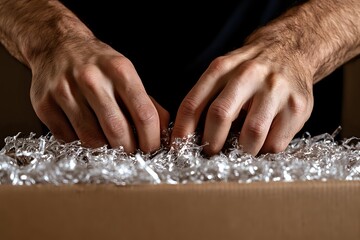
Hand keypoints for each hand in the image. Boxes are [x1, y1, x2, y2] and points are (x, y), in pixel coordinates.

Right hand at [30, 38, 168, 152]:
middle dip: (128, 149)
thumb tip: (163, 130)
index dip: (151, 138)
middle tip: (130, 153)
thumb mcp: (126, 73)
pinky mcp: (44, 103)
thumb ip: (147, 101)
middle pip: (117, 129)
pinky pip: (68, 138)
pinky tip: (84, 131)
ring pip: (91, 138)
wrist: (57, 44)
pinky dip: (79, 142)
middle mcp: (91, 79)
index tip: (151, 149)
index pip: (143, 114)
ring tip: (108, 143)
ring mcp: (65, 91)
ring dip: (104, 149)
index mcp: (119, 70)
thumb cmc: (97, 63)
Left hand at [171, 21, 313, 155]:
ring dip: (241, 151)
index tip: (179, 148)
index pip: (193, 104)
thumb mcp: (223, 73)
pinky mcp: (298, 105)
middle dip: (211, 143)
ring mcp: (275, 89)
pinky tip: (261, 144)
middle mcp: (248, 74)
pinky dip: (264, 151)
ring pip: (252, 133)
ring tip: (238, 152)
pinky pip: (275, 142)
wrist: (290, 50)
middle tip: (211, 153)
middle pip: (220, 115)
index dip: (182, 131)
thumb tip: (188, 137)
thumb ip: (206, 99)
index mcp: (222, 68)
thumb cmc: (250, 70)